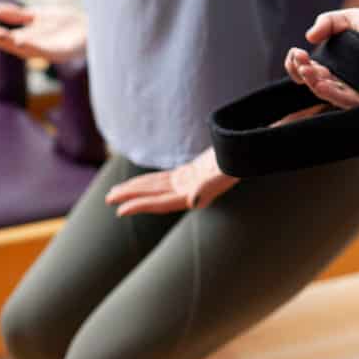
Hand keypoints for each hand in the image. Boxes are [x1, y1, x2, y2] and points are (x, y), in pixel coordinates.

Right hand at [0, 3, 86, 64]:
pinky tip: (21, 41)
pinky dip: (31, 46)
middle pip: (10, 43)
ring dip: (10, 42)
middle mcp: (33, 45)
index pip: (4, 36)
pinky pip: (43, 50)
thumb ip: (18, 15)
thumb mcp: (38, 15)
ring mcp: (45, 49)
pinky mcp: (59, 52)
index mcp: (26, 36)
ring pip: (23, 48)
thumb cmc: (67, 23)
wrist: (93, 28)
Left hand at [105, 147, 237, 216]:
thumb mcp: (224, 171)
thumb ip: (209, 187)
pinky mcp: (192, 173)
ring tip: (116, 192)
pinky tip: (141, 182)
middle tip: (108, 199)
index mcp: (195, 193)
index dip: (140, 205)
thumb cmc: (238, 160)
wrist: (251, 150)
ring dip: (137, 189)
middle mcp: (190, 191)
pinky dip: (151, 180)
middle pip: (154, 195)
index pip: (161, 202)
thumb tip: (192, 202)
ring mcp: (190, 182)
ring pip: (157, 187)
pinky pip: (165, 178)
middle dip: (131, 197)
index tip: (120, 209)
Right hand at [285, 7, 358, 110]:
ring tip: (306, 70)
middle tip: (300, 59)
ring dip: (312, 83)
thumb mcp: (351, 18)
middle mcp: (340, 80)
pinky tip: (322, 83)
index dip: (296, 63)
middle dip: (300, 72)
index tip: (297, 51)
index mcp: (333, 64)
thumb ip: (328, 21)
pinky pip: (345, 101)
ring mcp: (352, 91)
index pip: (307, 70)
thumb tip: (308, 35)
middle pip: (312, 82)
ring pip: (326, 93)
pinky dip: (331, 94)